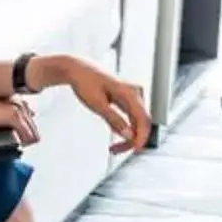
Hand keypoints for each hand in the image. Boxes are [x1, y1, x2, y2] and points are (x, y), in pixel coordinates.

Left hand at [31, 53, 151, 155]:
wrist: (77, 69)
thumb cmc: (86, 82)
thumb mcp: (98, 104)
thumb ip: (114, 120)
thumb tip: (128, 134)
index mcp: (130, 92)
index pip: (144, 120)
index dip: (141, 137)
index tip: (134, 150)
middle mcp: (135, 93)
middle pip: (142, 123)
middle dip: (132, 140)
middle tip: (117, 151)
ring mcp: (132, 96)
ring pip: (137, 122)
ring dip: (128, 136)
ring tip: (113, 148)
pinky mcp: (126, 100)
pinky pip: (131, 118)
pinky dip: (124, 130)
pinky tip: (115, 139)